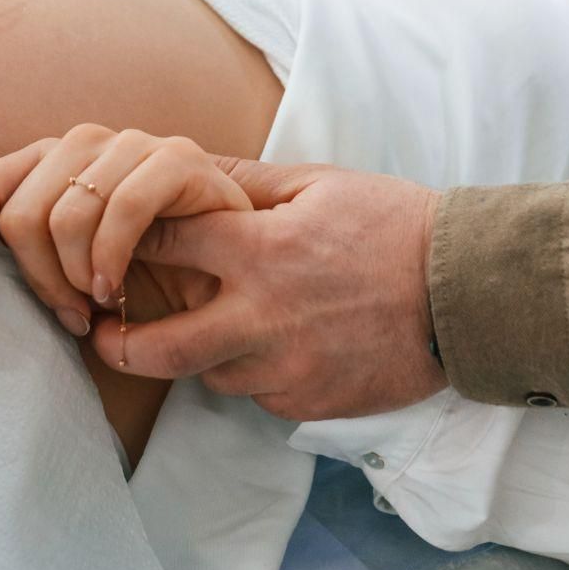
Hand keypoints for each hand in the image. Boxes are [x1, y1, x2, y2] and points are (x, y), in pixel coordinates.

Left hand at [0, 125, 248, 338]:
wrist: (229, 271)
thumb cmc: (144, 277)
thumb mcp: (69, 272)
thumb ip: (27, 260)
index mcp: (46, 164)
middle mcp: (82, 144)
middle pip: (19, 214)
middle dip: (39, 280)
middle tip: (70, 315)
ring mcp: (130, 145)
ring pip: (65, 214)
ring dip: (76, 276)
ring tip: (98, 304)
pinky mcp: (178, 157)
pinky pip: (123, 207)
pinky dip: (111, 257)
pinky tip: (115, 289)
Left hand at [96, 159, 448, 420]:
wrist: (468, 291)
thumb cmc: (394, 225)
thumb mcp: (317, 184)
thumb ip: (244, 181)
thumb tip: (186, 164)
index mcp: (261, 250)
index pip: (161, 243)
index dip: (124, 240)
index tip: (104, 245)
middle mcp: (263, 318)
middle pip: (157, 349)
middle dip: (116, 343)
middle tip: (99, 331)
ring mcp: (286, 370)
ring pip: (208, 376)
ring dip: (197, 355)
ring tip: (204, 328)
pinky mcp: (309, 405)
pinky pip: (258, 396)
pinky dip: (253, 374)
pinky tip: (274, 346)